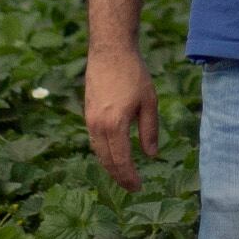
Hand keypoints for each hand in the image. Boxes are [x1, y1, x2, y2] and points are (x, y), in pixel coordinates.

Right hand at [85, 45, 159, 189]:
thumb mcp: (149, 102)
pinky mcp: (87, 113)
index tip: (138, 187)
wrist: (110, 51)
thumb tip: (151, 156)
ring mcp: (90, 120)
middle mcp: (98, 126)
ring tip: (123, 175)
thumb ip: (149, 131)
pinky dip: (103, 153)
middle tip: (132, 187)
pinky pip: (94, 141)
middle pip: (107, 161)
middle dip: (119, 176)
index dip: (129, 177)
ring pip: (98, 152)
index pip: (121, 160)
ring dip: (110, 166)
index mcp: (115, 125)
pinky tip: (113, 155)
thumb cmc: (134, 74)